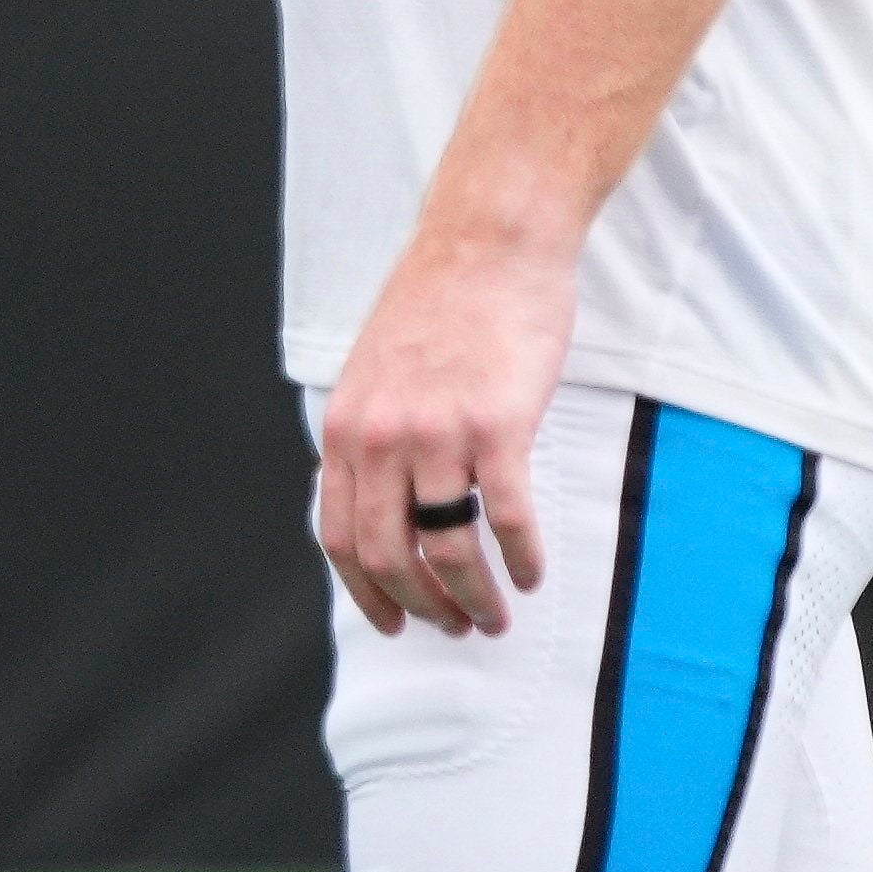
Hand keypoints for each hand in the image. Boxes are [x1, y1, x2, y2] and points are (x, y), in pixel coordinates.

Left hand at [313, 216, 580, 639]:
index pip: (339, 539)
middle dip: (423, 607)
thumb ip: (371, 438)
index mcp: (345, 428)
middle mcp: (381, 437)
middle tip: (457, 628)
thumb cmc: (441, 306)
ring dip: (475, 597)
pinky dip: (521, 558)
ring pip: (447, 549)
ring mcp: (437, 433)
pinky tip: (533, 574)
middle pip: (390, 556)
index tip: (395, 624)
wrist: (487, 244)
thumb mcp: (375, 374)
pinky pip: (505, 518)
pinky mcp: (496, 426)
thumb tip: (378, 506)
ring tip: (498, 615)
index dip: (367, 593)